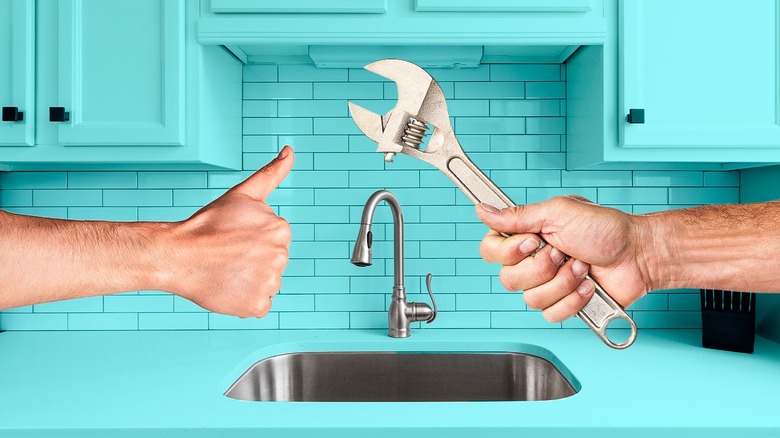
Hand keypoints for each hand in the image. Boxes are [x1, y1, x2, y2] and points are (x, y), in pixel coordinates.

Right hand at [160, 146, 293, 317]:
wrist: (177, 255)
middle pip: (273, 263)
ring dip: (250, 281)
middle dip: (254, 260)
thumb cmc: (208, 225)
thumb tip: (290, 151)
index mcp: (281, 230)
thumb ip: (271, 173)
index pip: (275, 242)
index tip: (235, 238)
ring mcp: (270, 282)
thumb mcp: (242, 193)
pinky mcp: (257, 305)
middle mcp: (281, 256)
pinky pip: (259, 305)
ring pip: (267, 284)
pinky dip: (244, 301)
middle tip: (228, 255)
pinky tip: (228, 288)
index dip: (254, 241)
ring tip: (226, 270)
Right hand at [476, 196, 651, 322]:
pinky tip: (587, 285)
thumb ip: (517, 215)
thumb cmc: (604, 228)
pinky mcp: (563, 305)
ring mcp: (547, 285)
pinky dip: (573, 299)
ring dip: (562, 282)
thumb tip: (483, 210)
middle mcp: (532, 262)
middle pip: (508, 280)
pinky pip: (551, 314)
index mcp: (525, 236)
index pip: (490, 250)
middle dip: (542, 267)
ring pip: (530, 299)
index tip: (532, 241)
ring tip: (581, 267)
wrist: (637, 254)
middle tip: (563, 252)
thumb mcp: (558, 212)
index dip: (507, 252)